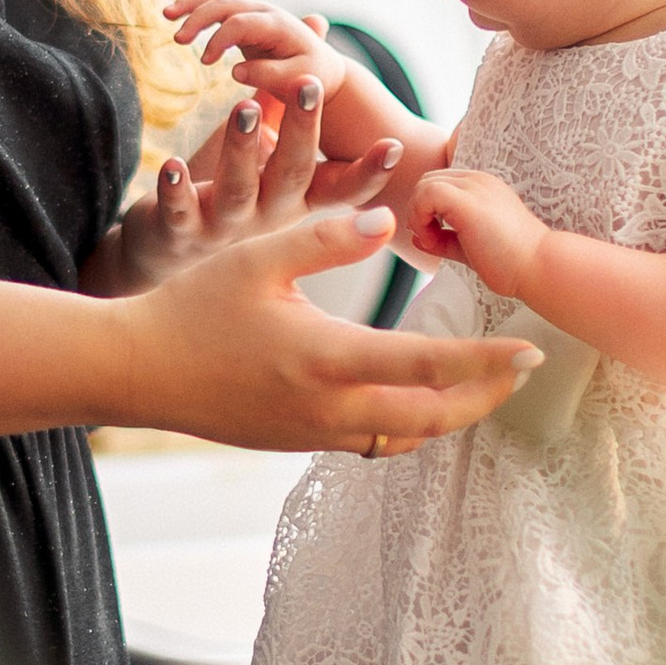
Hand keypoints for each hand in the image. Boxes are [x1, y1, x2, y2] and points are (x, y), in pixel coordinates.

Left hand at [104, 75, 403, 293]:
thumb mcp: (262, 145)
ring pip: (237, 189)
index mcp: (293, 196)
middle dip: (301, 130)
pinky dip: (176, 189)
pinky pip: (179, 211)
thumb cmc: (224, 186)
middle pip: (291, 174)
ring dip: (242, 147)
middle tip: (308, 84)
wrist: (167, 247)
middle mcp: (267, 215)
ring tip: (243, 105)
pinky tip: (171, 163)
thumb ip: (286, 95)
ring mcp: (224, 227)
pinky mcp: (180, 231)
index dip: (367, 171)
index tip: (392, 145)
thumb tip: (316, 25)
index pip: (338, 188)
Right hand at [122, 200, 540, 454]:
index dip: (486, 361)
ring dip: (451, 414)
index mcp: (324, 358)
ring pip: (405, 436)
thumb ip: (326, 236)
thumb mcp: (256, 257)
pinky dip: (409, 426)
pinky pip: (373, 442)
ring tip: (486, 387)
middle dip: (486, 397)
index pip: (427, 365)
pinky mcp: (299, 443)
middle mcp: (327, 407)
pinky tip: (421, 400)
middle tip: (524, 372)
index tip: (529, 350)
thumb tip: (388, 221)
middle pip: (432, 416)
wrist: (136, 372)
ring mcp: (313, 433)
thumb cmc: (192, 307)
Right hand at [165, 0, 343, 118]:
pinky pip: (218, 5)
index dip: (220, 38)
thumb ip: (270, 77)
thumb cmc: (312, 78)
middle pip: (226, 3)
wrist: (322, 68)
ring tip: (166, 15)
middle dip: (199, 17)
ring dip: (192, 4)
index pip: (242, 23)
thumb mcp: (300, 84)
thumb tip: (236, 72)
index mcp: (279, 26)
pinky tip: (176, 9)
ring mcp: (254, 12)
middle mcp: (265, 12)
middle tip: (178, 39)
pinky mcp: (244, 19)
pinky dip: (196, 4)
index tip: (205, 62)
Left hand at [407, 166, 547, 300]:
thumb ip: (444, 239)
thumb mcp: (470, 247)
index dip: (427, 209)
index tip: (434, 238)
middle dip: (419, 210)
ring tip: (432, 241)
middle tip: (430, 240)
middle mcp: (478, 180)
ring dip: (418, 214)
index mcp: (482, 187)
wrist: (538, 266)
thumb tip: (417, 238)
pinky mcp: (467, 201)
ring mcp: (474, 187)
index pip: (439, 184)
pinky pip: (426, 193)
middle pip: (428, 180)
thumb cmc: (511, 261)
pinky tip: (432, 239)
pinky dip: (419, 216)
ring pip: (425, 183)